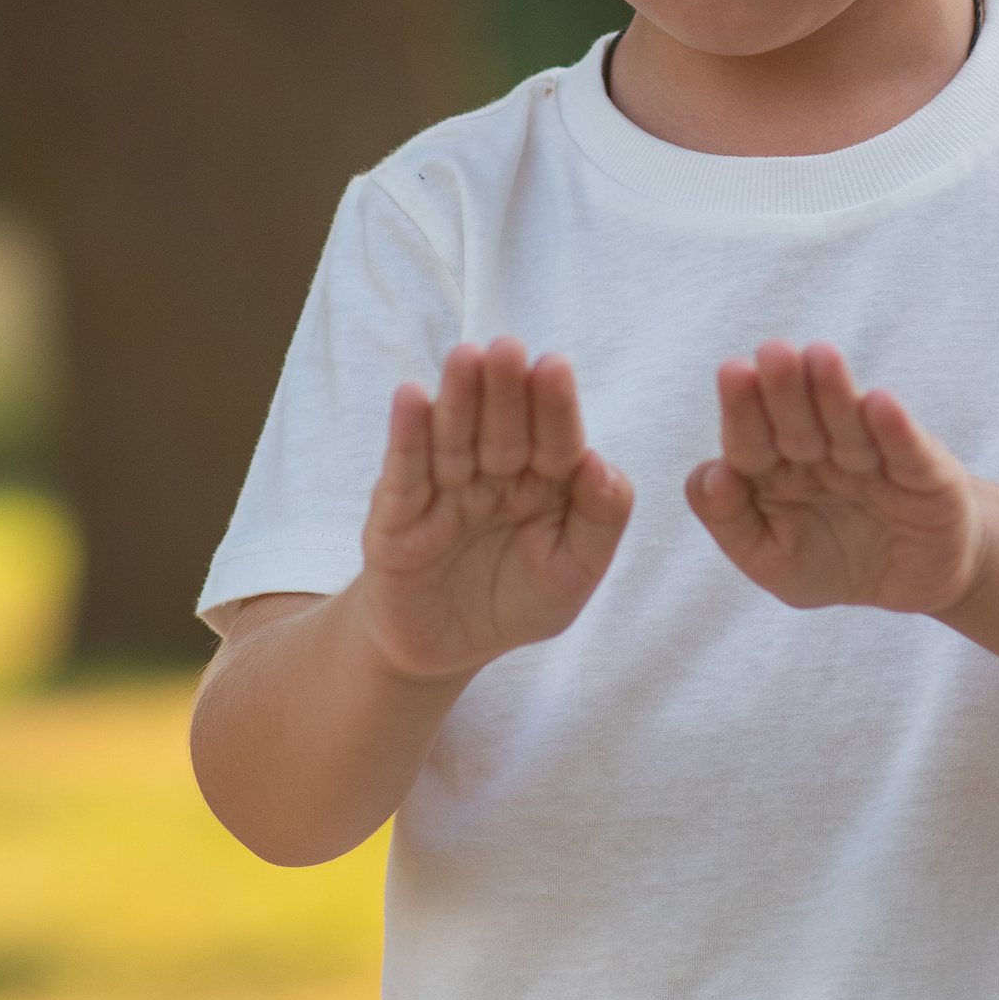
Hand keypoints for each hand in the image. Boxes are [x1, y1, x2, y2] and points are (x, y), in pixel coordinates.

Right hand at [356, 339, 631, 683]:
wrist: (440, 651)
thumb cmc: (512, 602)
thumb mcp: (571, 575)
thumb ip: (598, 522)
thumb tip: (600, 462)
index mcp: (544, 482)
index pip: (554, 440)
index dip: (554, 406)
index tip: (554, 367)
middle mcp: (493, 474)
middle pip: (502, 427)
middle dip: (505, 389)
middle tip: (506, 348)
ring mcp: (444, 490)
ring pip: (454, 438)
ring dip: (459, 398)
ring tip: (465, 357)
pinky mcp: (397, 514)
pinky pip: (405, 472)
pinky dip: (408, 436)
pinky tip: (411, 397)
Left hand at [686, 341, 985, 617]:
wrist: (913, 582)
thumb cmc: (832, 563)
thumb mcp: (772, 560)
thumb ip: (731, 521)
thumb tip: (712, 475)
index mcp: (773, 467)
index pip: (750, 438)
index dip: (742, 409)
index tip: (733, 373)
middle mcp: (820, 452)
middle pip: (797, 421)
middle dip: (784, 388)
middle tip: (774, 352)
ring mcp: (873, 458)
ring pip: (850, 425)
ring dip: (835, 394)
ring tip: (821, 358)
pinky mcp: (925, 471)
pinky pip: (906, 450)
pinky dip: (895, 428)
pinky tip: (880, 404)